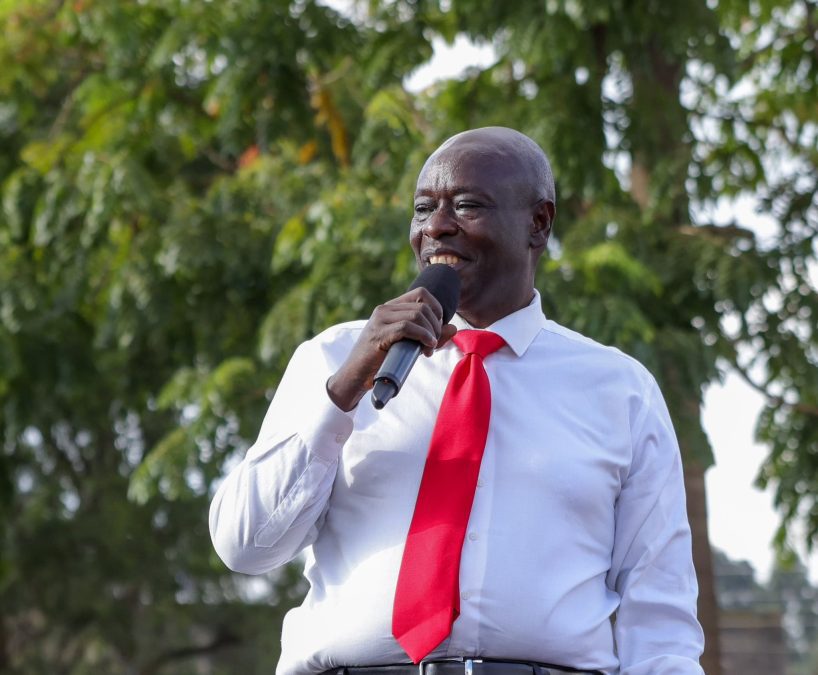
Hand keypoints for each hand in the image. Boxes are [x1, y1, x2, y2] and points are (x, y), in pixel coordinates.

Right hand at [326, 287, 457, 410]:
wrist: (356, 377)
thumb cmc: (382, 361)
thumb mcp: (410, 345)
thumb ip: (431, 336)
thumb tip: (453, 327)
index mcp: (391, 308)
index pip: (422, 293)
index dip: (437, 309)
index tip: (437, 329)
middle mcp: (384, 310)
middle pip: (423, 306)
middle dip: (436, 326)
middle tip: (433, 344)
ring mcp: (380, 320)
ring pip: (417, 315)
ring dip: (431, 333)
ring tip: (428, 349)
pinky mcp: (378, 334)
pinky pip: (407, 327)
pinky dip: (422, 336)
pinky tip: (426, 347)